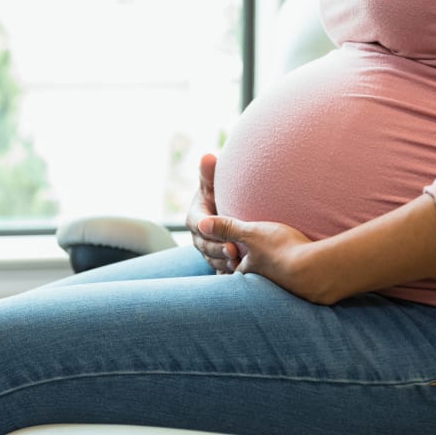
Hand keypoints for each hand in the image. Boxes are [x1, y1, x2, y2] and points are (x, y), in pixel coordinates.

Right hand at [185, 153, 241, 273]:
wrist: (227, 211)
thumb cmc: (219, 194)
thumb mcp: (212, 184)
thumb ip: (209, 173)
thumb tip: (208, 156)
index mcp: (195, 217)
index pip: (198, 225)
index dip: (209, 230)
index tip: (222, 234)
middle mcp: (198, 237)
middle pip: (205, 246)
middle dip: (218, 250)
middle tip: (235, 252)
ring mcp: (207, 251)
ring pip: (213, 260)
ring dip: (224, 264)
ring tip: (240, 265)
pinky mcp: (218, 262)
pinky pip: (221, 272)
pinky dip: (228, 275)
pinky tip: (239, 278)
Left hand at [198, 216, 323, 301]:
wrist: (318, 270)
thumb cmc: (282, 250)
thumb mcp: (252, 233)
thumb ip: (228, 228)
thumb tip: (200, 225)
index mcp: (249, 272)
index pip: (233, 273)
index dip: (227, 269)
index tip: (222, 269)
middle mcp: (264, 286)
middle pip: (252, 284)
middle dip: (248, 280)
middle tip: (242, 278)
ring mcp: (286, 291)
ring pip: (274, 286)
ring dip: (272, 280)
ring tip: (272, 277)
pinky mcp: (307, 292)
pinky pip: (296, 287)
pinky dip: (294, 281)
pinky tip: (301, 276)